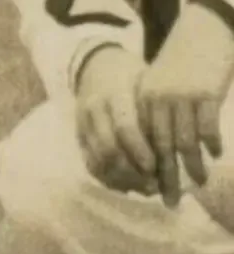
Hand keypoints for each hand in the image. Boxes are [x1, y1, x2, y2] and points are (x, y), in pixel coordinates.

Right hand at [75, 45, 158, 195]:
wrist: (96, 65)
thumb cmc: (131, 76)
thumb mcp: (146, 86)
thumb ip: (155, 115)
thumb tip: (175, 152)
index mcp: (114, 94)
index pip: (125, 128)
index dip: (140, 152)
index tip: (156, 168)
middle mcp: (93, 110)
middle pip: (108, 149)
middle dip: (131, 172)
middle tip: (153, 185)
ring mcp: (82, 124)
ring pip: (97, 161)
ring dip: (120, 180)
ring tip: (143, 188)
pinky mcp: (78, 135)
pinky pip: (89, 163)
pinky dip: (108, 179)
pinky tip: (126, 185)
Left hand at [136, 3, 233, 207]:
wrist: (202, 32)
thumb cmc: (183, 63)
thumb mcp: (162, 86)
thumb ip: (159, 114)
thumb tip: (163, 150)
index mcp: (143, 100)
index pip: (143, 141)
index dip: (147, 167)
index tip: (151, 188)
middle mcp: (157, 101)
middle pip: (161, 147)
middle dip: (165, 178)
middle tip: (169, 202)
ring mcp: (181, 98)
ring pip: (185, 141)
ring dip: (193, 165)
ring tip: (199, 182)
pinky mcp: (205, 94)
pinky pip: (207, 127)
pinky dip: (212, 143)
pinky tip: (216, 153)